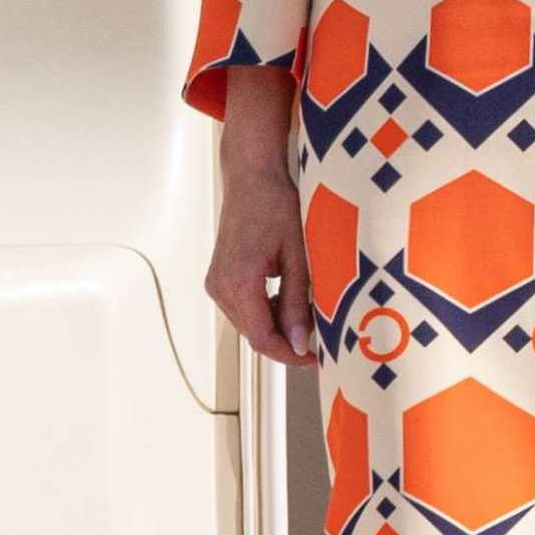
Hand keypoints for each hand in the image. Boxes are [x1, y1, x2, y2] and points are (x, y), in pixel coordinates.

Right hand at [204, 65, 316, 367]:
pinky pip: (243, 308)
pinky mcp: (219, 277)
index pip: (262, 338)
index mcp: (239, 283)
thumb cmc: (277, 206)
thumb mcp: (297, 256)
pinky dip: (265, 311)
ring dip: (276, 326)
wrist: (252, 176)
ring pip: (248, 323)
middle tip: (318, 336)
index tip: (315, 358)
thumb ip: (295, 303)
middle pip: (254, 334)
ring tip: (306, 313)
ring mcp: (216, 282)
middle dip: (286, 341)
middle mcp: (220, 287)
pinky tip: (287, 299)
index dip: (290, 354)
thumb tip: (299, 342)